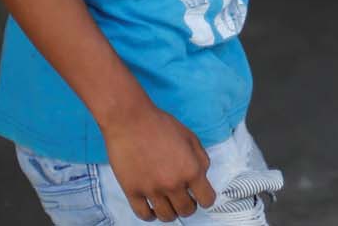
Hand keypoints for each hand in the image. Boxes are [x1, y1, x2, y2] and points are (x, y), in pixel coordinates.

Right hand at [102, 104, 215, 221]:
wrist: (131, 121)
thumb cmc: (162, 125)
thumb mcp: (191, 138)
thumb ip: (201, 159)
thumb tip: (202, 176)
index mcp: (191, 170)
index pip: (206, 199)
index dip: (206, 198)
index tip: (202, 196)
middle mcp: (173, 184)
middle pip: (187, 210)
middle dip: (189, 206)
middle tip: (185, 198)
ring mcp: (152, 190)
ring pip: (166, 216)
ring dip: (171, 212)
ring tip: (169, 203)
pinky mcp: (132, 192)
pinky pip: (144, 215)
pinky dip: (151, 215)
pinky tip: (153, 207)